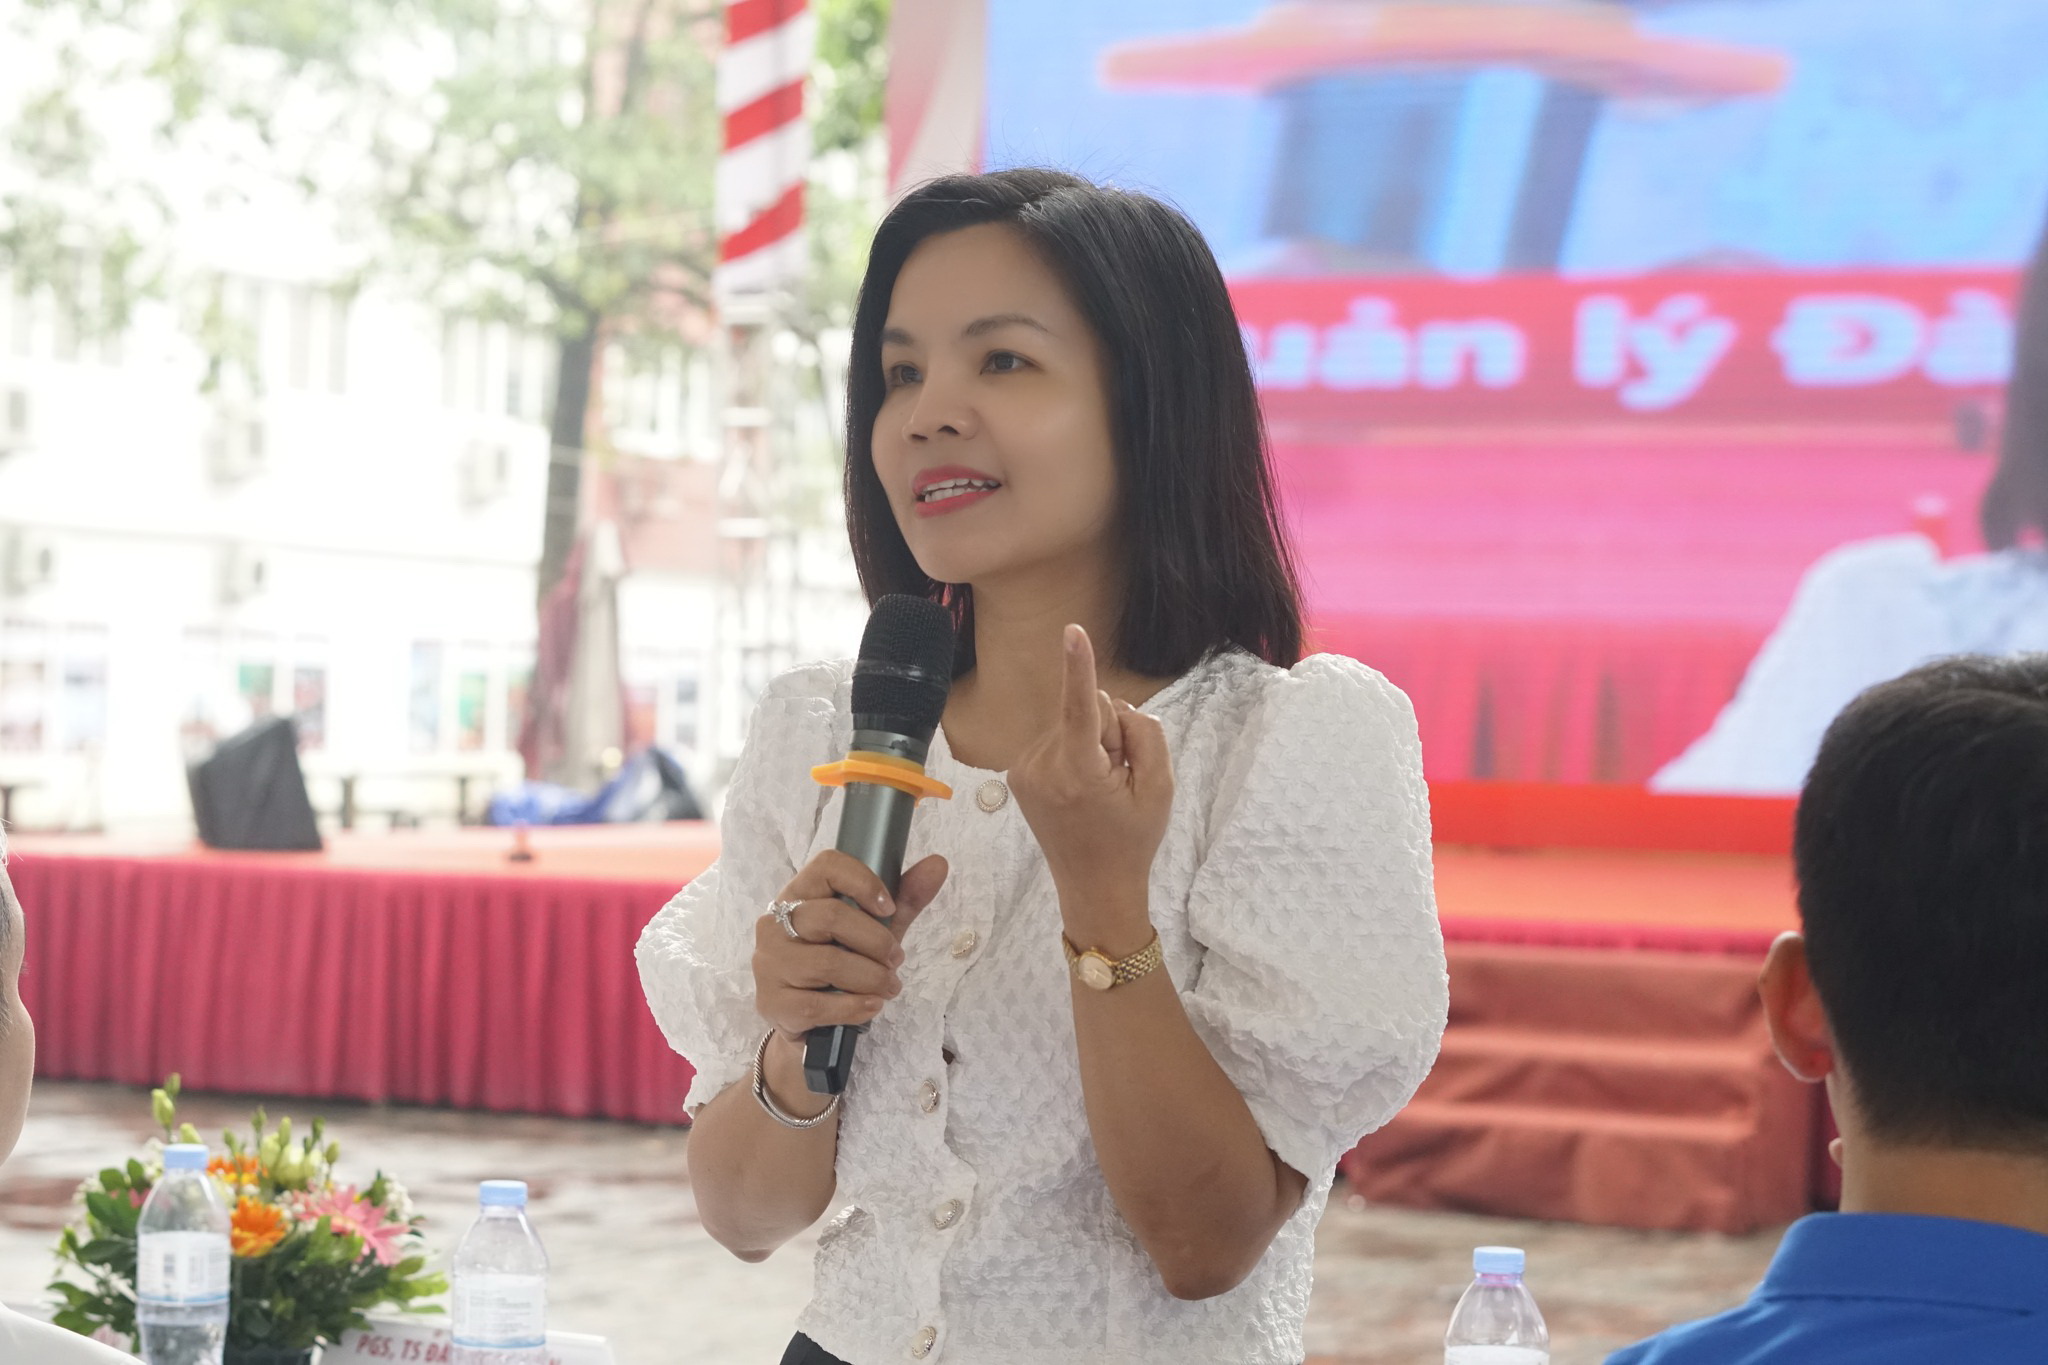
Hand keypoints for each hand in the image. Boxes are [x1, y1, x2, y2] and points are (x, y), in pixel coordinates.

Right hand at [753, 849, 949, 1046]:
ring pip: (828, 963)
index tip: (889, 908)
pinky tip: (870, 1006)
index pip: (826, 866)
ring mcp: (769, 963)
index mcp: (799, 894)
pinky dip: (855, 1007)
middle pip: (831, 916)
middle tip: (896, 959)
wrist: (806, 1018)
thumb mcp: (873, 929)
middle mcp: (775, 923)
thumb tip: (938, 864)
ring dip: (871, 978)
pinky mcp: (772, 1002)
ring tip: (888, 987)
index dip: (863, 882)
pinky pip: (819, 1004)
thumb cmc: (840, 962)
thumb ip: (904, 899)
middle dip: (876, 941)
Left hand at [1009, 625, 1174, 909]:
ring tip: (1099, 789)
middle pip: (1089, 710)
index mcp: (1078, 772)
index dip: (1080, 666)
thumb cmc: (1133, 840)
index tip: (1072, 630)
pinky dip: (1074, 754)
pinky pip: (1057, 737)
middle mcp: (1042, 766)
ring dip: (1092, 746)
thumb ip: (1144, 735)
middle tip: (1119, 780)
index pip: (1082, 707)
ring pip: (1072, 722)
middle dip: (1110, 733)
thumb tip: (1116, 708)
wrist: (1095, 887)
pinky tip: (1080, 789)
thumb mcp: (1160, 788)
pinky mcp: (1018, 772)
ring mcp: (1025, 769)